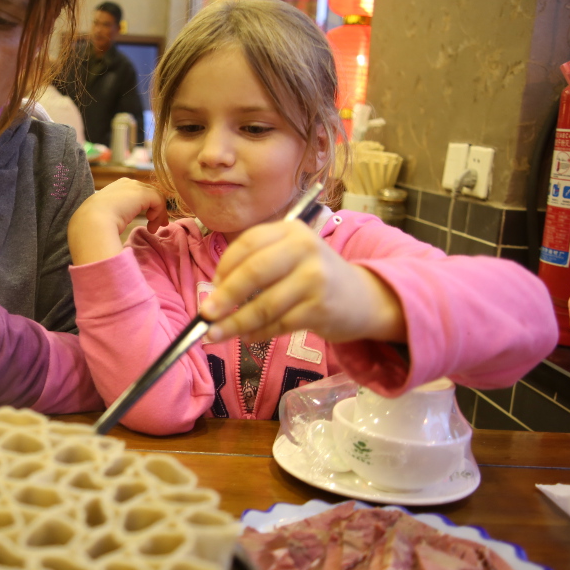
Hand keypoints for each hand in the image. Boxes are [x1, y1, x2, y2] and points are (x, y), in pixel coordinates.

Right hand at [68, 177, 168, 264]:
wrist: (91, 222)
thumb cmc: (95, 224)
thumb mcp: (107, 215)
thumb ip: (116, 213)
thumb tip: (121, 220)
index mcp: (116, 187)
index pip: (138, 194)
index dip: (146, 206)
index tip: (148, 223)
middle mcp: (126, 183)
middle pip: (149, 194)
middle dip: (156, 209)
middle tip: (157, 226)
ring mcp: (134, 186)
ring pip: (156, 197)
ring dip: (158, 215)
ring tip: (153, 229)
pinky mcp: (142, 193)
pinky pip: (159, 201)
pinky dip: (159, 214)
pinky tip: (151, 226)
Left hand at [200, 220, 405, 344]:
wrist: (364, 298)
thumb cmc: (315, 277)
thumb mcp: (290, 257)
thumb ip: (256, 267)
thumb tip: (214, 295)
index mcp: (291, 231)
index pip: (247, 244)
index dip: (224, 267)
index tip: (211, 286)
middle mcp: (305, 249)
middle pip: (253, 272)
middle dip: (225, 296)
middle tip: (205, 315)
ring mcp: (315, 278)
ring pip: (264, 304)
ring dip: (235, 323)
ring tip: (216, 335)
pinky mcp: (320, 308)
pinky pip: (279, 324)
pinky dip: (258, 334)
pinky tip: (248, 338)